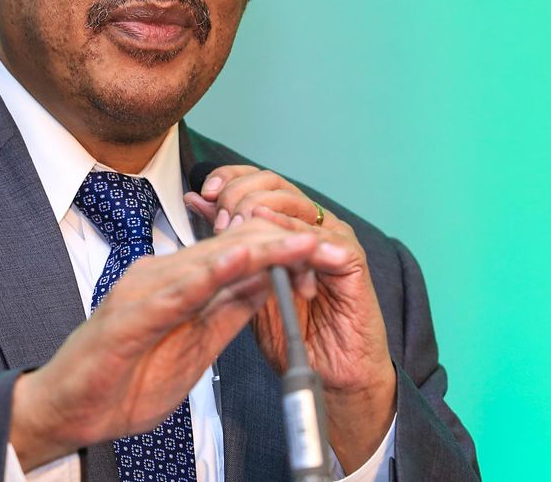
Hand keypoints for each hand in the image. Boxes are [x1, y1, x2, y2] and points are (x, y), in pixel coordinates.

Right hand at [9, 218, 321, 470]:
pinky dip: (210, 275)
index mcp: (176, 282)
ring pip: (209, 261)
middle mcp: (159, 275)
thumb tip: (269, 282)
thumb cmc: (122, 381)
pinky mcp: (129, 316)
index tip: (323, 254)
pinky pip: (176, 292)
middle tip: (327, 243)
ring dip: (258, 250)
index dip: (281, 251)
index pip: (237, 255)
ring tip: (299, 242)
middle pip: (228, 248)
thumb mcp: (194, 348)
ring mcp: (143, 291)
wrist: (68, 410)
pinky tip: (239, 262)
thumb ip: (227, 312)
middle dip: (281, 244)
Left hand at [184, 166, 396, 471]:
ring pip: (294, 205)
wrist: (330, 370)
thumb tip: (198, 200)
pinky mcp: (351, 259)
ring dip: (262, 216)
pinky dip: (294, 240)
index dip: (229, 179)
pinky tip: (272, 247)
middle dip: (240, 196)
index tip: (205, 193)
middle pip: (273, 183)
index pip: (257, 179)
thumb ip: (227, 238)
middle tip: (221, 220)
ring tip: (238, 231)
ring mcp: (333, 237)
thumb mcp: (247, 278)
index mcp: (287, 221)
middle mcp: (311, 222)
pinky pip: (321, 238)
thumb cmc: (293, 328)